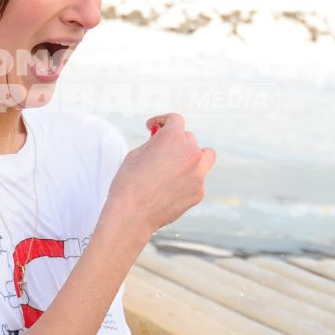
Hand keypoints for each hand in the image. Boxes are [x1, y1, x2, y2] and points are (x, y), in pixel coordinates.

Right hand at [103, 112, 214, 241]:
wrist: (132, 214)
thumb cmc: (129, 184)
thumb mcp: (136, 153)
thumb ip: (154, 143)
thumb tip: (161, 143)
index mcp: (173, 138)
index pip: (175, 119)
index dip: (162, 121)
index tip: (155, 127)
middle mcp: (191, 153)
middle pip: (188, 138)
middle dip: (175, 141)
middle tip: (161, 149)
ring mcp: (198, 174)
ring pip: (204, 156)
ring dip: (192, 156)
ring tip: (177, 163)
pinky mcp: (199, 192)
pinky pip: (197, 179)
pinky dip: (188, 179)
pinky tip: (171, 187)